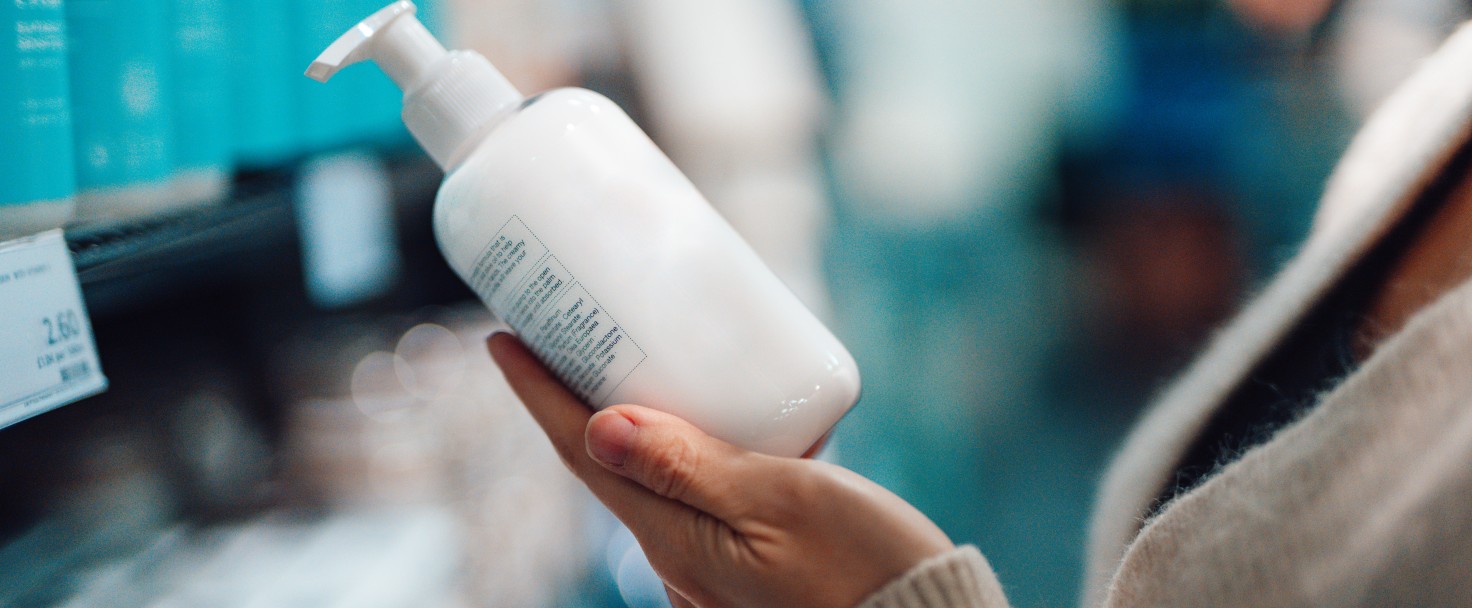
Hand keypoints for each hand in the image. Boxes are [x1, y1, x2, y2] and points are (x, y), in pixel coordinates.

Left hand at [488, 333, 953, 607]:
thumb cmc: (862, 566)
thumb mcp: (778, 502)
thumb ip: (690, 466)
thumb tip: (600, 426)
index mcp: (674, 536)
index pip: (580, 450)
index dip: (535, 391)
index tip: (500, 335)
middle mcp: (677, 550)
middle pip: (602, 459)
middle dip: (568, 392)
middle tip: (557, 325)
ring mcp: (707, 557)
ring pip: (645, 472)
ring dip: (621, 412)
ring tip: (621, 353)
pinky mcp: (743, 554)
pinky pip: (688, 487)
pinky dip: (677, 439)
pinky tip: (703, 410)